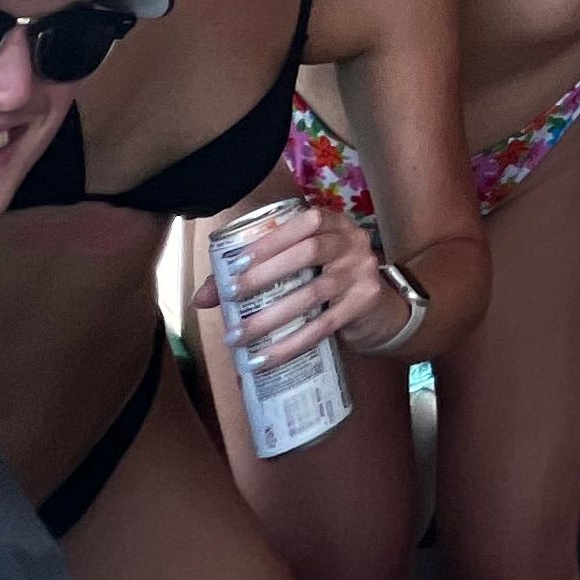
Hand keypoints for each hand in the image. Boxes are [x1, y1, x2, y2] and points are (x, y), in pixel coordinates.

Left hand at [200, 201, 395, 364]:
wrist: (379, 311)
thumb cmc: (328, 282)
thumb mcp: (299, 270)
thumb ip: (252, 275)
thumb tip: (200, 298)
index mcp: (334, 224)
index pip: (304, 222)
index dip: (270, 241)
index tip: (235, 264)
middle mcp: (352, 241)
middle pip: (308, 252)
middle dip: (264, 275)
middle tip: (231, 297)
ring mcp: (362, 272)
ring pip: (312, 293)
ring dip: (270, 317)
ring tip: (238, 336)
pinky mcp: (365, 304)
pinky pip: (323, 326)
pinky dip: (291, 344)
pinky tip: (266, 358)